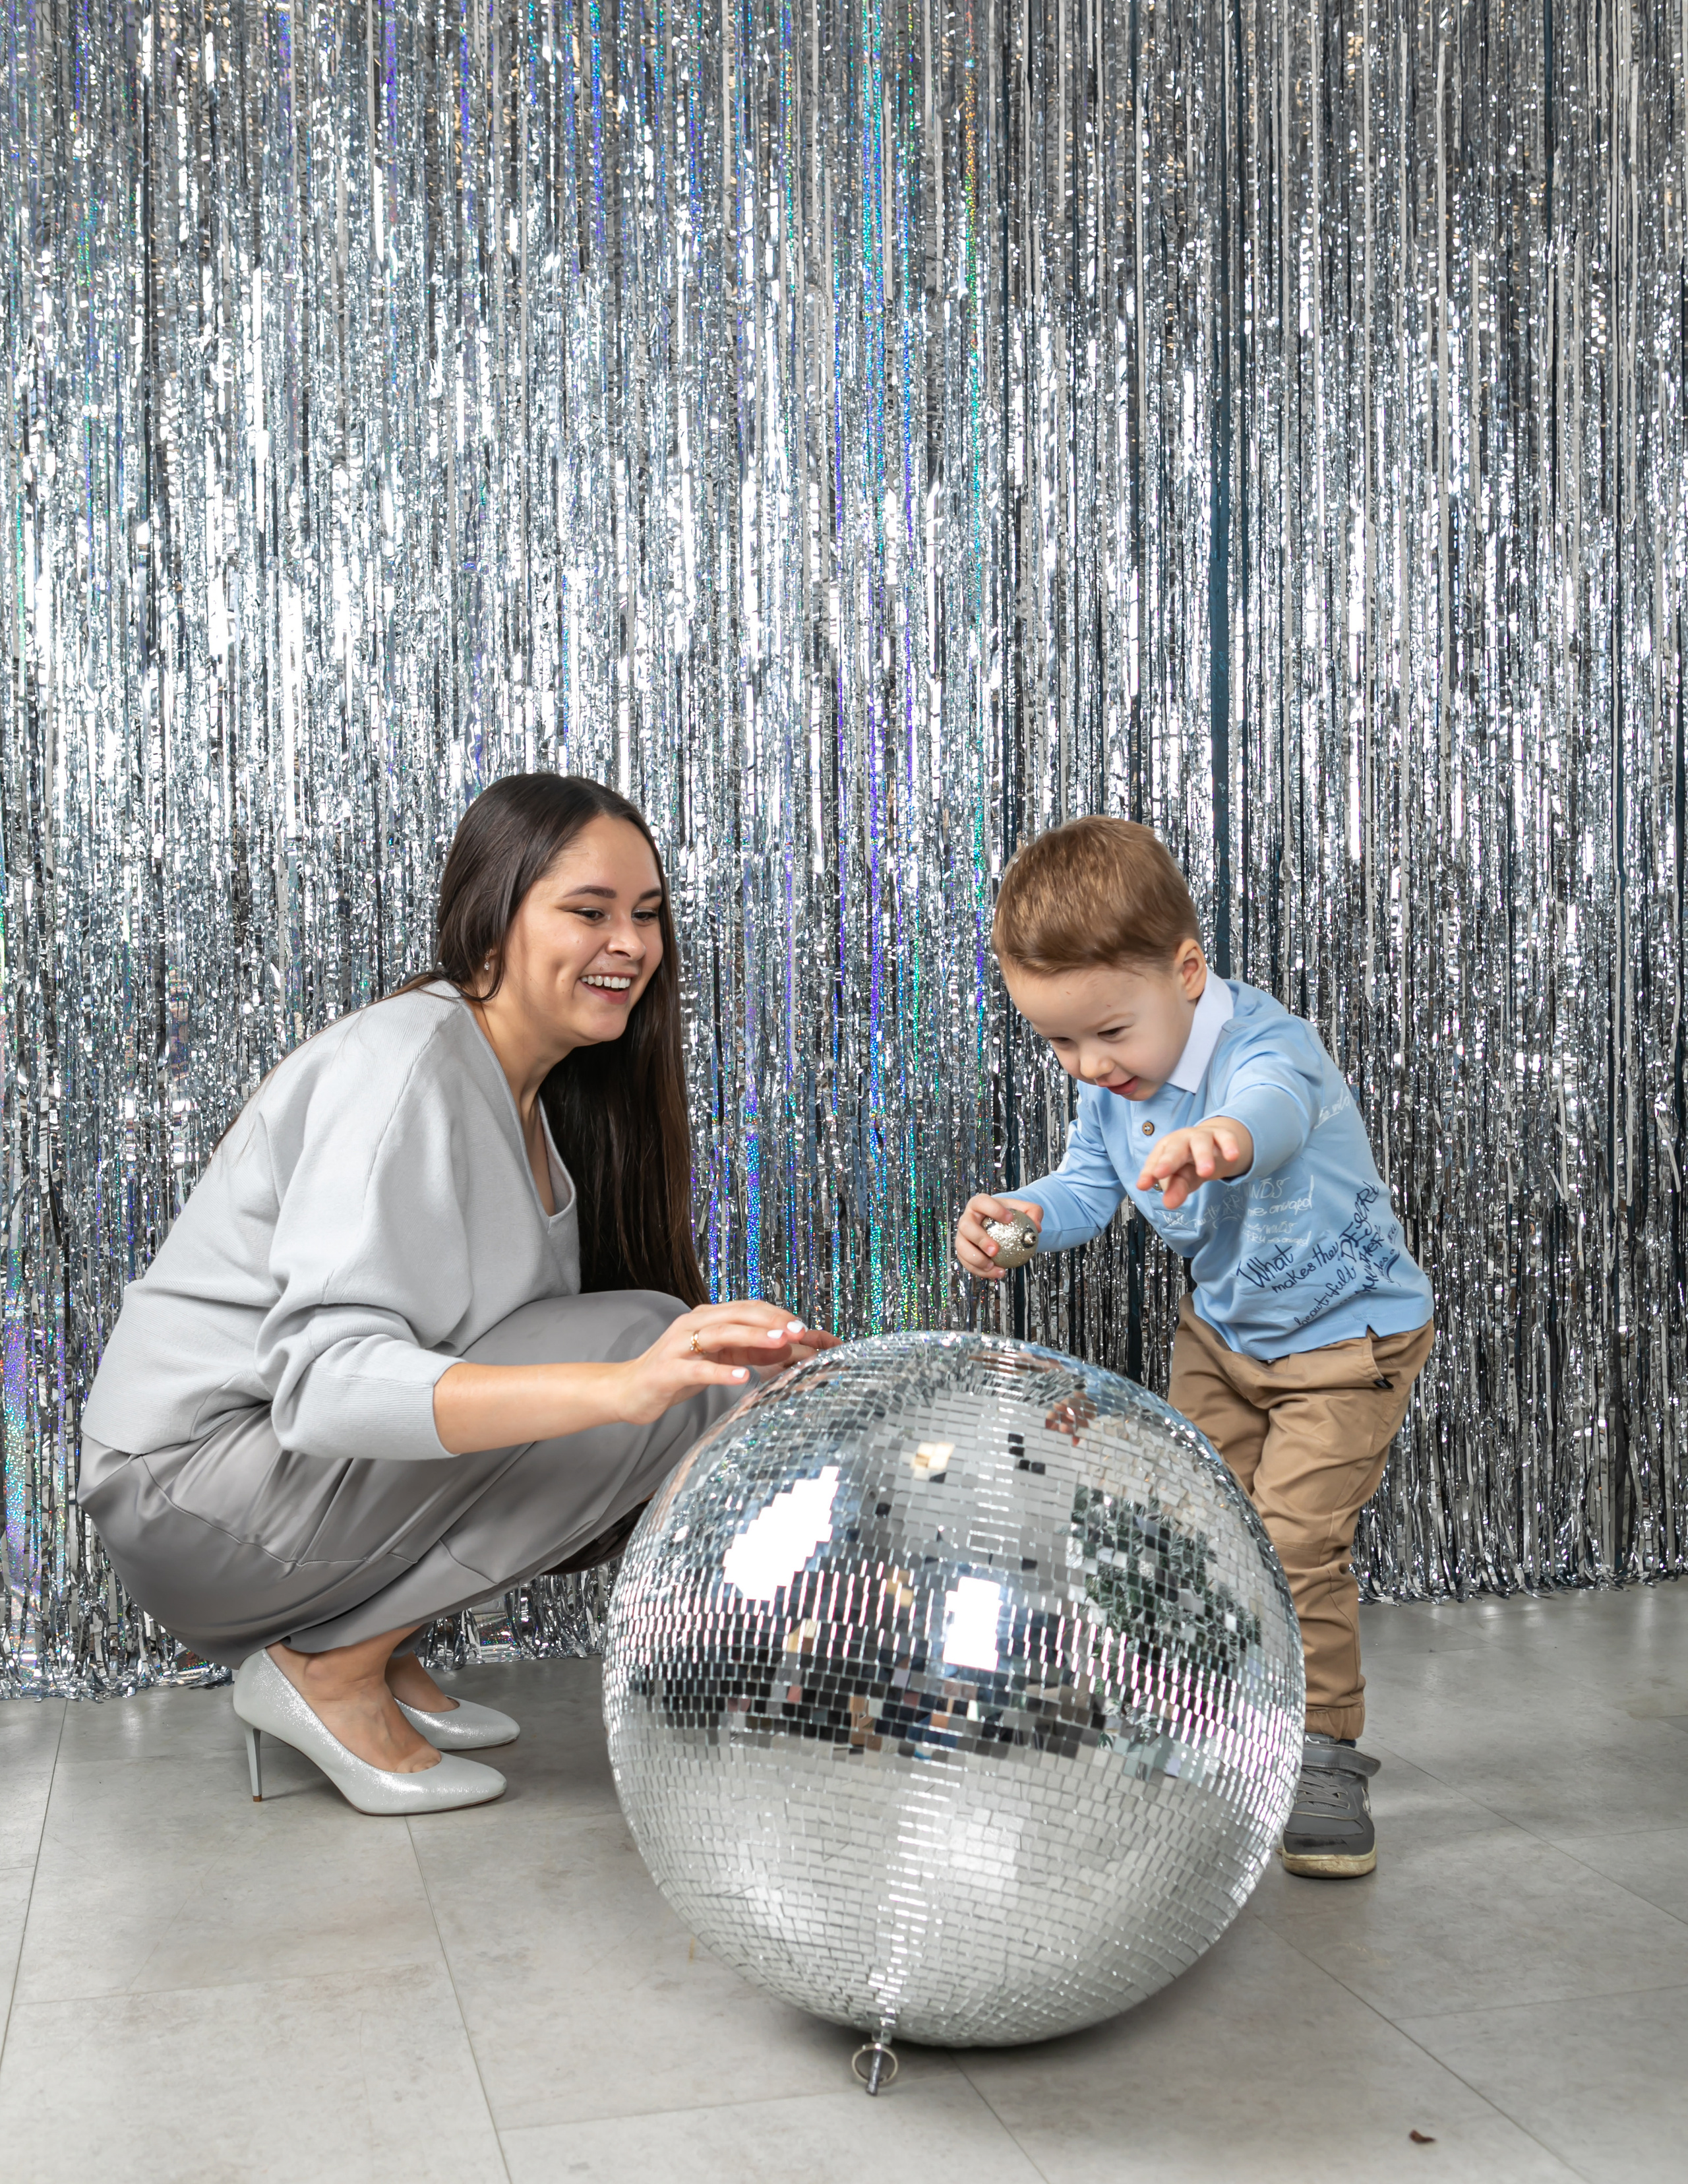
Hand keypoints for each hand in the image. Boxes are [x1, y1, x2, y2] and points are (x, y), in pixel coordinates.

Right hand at [615, 1300, 839, 1423]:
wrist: (628, 1390)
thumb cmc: (674, 1373)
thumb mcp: (715, 1359)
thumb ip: (746, 1352)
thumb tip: (784, 1348)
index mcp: (705, 1318)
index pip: (746, 1308)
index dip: (775, 1314)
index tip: (801, 1325)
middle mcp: (691, 1325)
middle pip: (737, 1315)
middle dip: (771, 1321)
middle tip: (799, 1330)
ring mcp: (678, 1346)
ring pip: (721, 1334)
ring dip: (753, 1337)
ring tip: (780, 1343)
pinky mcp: (667, 1371)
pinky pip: (698, 1369)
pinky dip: (722, 1372)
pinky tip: (743, 1376)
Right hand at [954, 1193, 1043, 1280]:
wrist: (1000, 1226)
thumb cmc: (1011, 1216)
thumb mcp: (1025, 1210)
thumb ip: (1034, 1213)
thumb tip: (1037, 1228)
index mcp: (978, 1204)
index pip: (982, 1202)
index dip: (992, 1209)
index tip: (1009, 1218)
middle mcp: (966, 1219)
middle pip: (966, 1227)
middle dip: (979, 1239)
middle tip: (995, 1250)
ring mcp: (963, 1236)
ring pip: (962, 1248)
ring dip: (976, 1259)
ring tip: (993, 1266)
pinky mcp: (963, 1252)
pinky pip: (968, 1263)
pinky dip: (981, 1271)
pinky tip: (998, 1273)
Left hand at [1136, 1118, 1252, 1211]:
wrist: (1215, 1143)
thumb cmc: (1191, 1163)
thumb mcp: (1182, 1179)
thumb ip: (1176, 1190)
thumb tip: (1169, 1204)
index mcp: (1166, 1149)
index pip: (1155, 1161)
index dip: (1148, 1172)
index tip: (1143, 1185)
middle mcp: (1182, 1140)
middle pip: (1175, 1148)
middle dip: (1168, 1161)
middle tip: (1161, 1174)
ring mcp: (1202, 1136)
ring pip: (1201, 1142)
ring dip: (1202, 1156)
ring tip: (1205, 1172)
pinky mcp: (1222, 1135)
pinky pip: (1226, 1138)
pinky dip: (1229, 1145)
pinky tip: (1232, 1156)